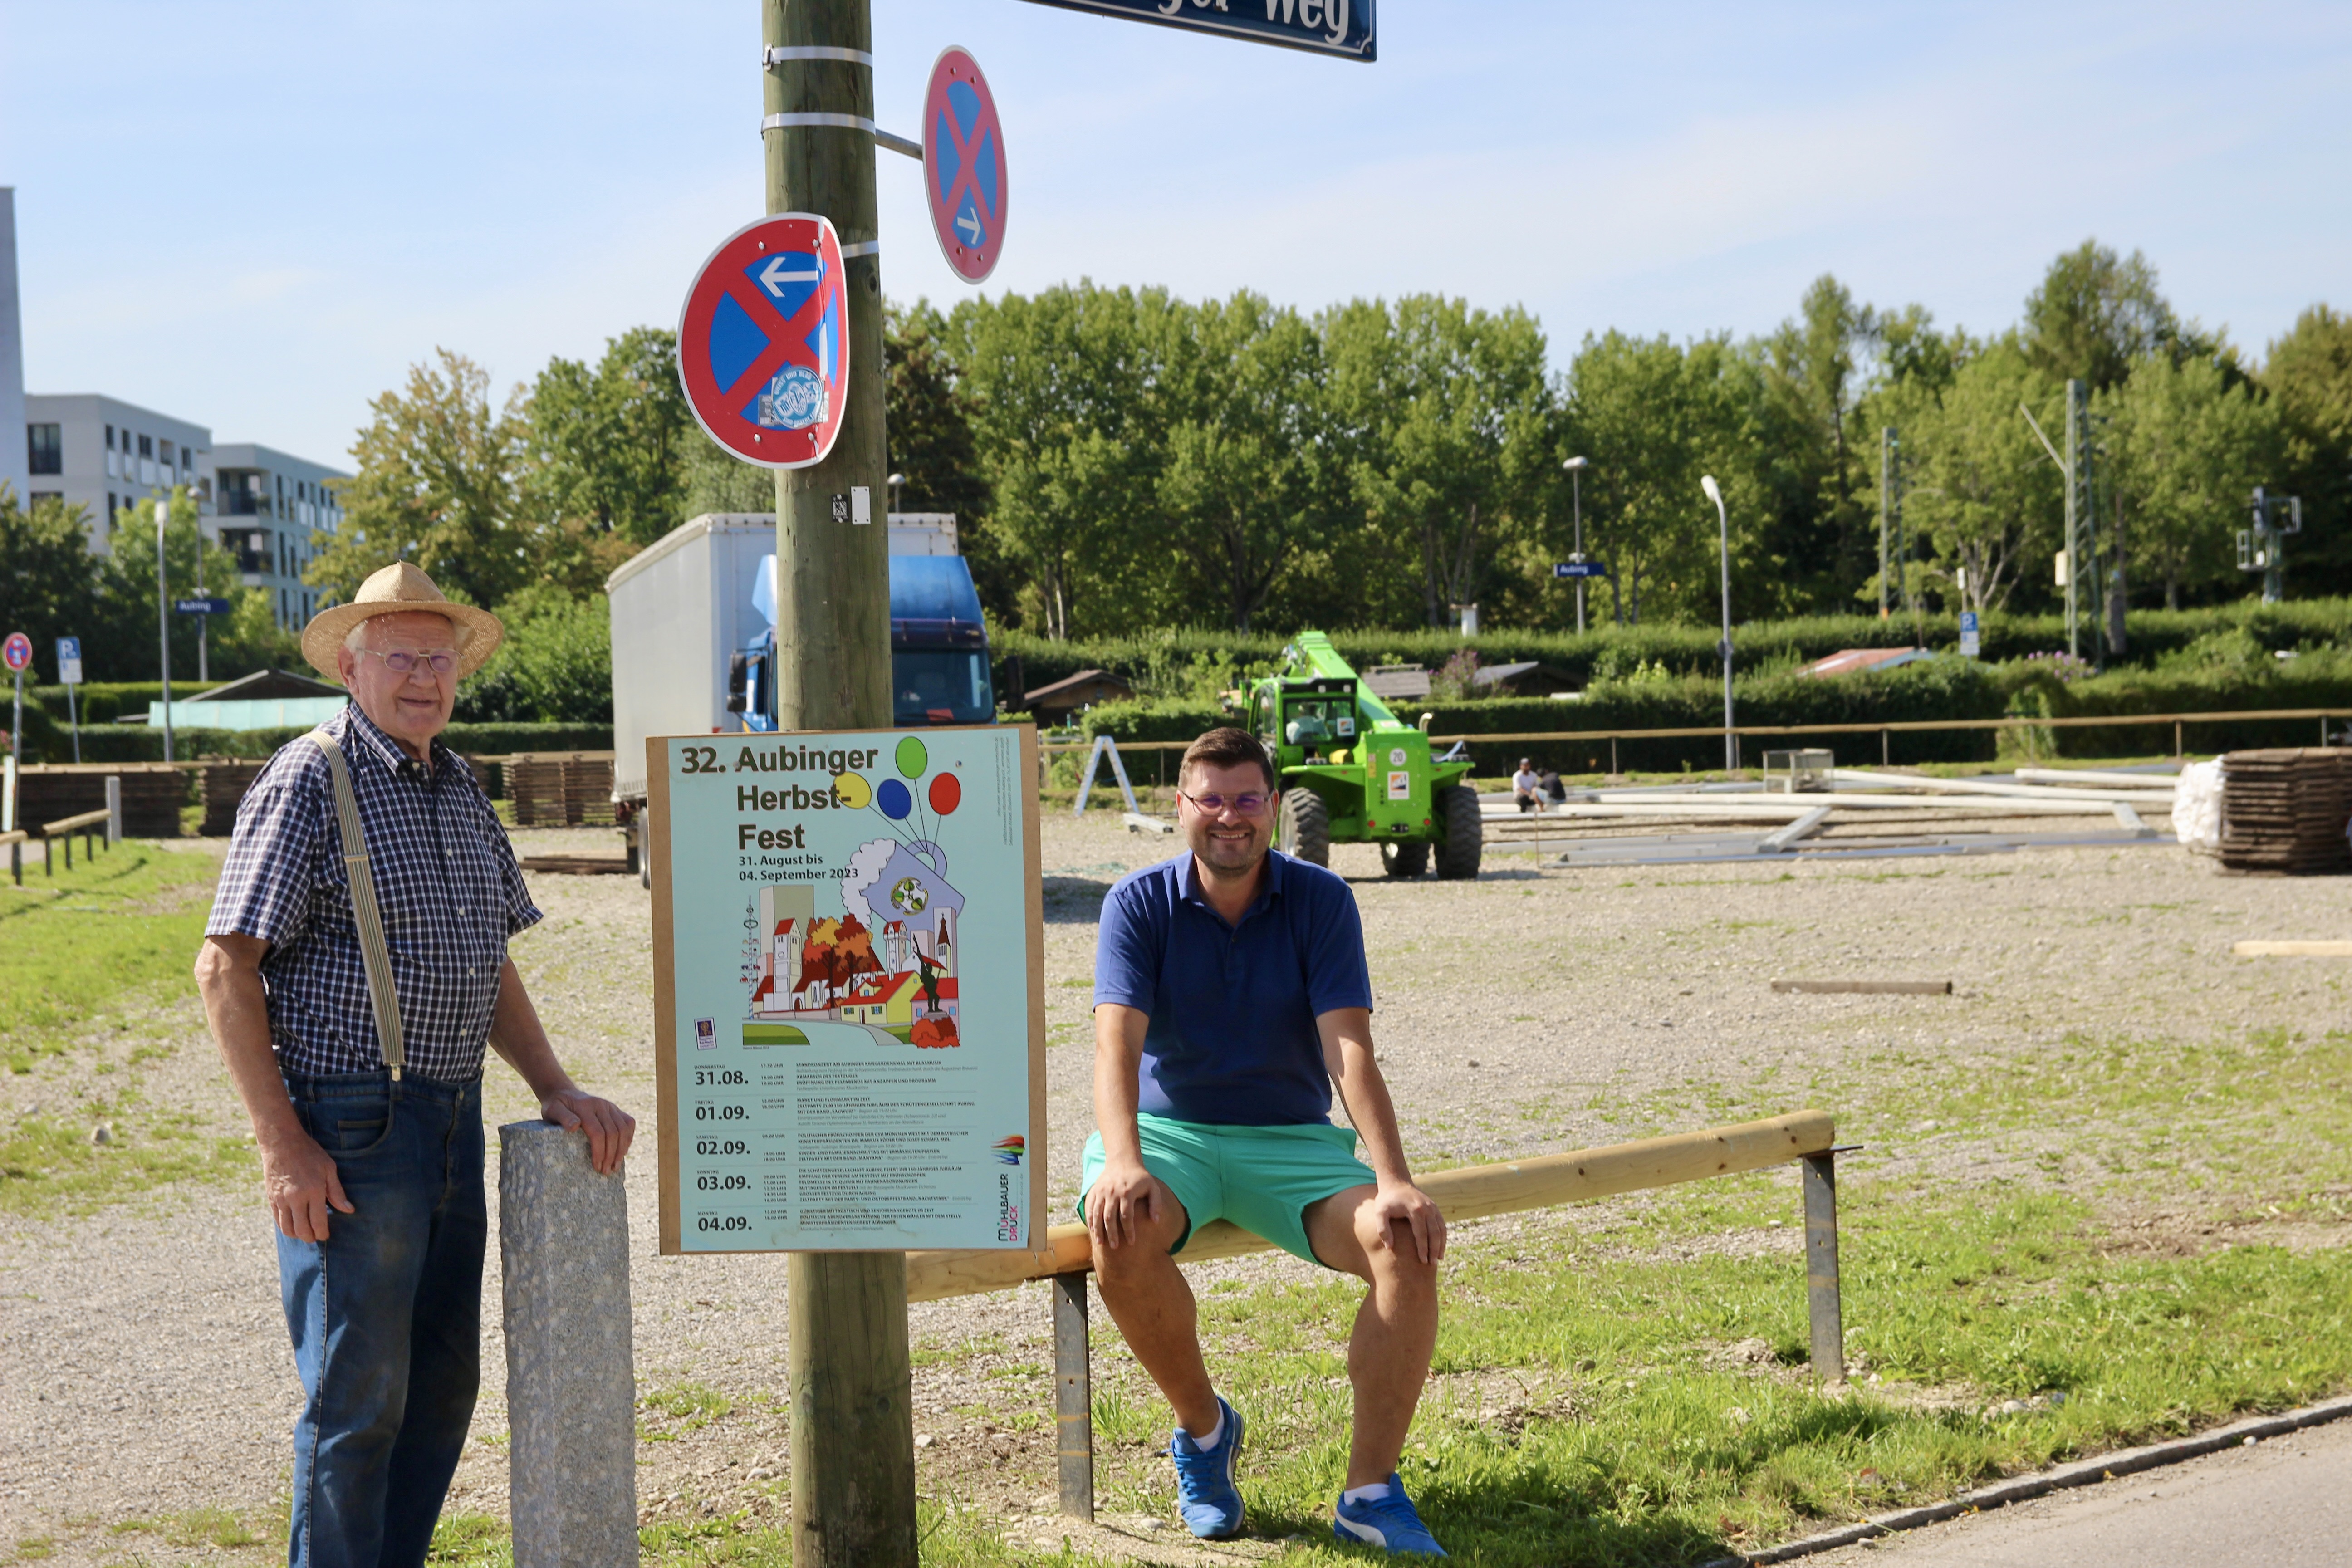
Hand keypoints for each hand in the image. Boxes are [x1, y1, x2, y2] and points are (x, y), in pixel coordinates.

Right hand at [261, 1129, 352, 1243]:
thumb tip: (349, 1210)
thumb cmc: (309, 1153)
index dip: (322, 1233)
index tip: (326, 1235)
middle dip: (311, 1237)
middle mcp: (295, 1198)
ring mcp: (280, 1199)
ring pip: (287, 1228)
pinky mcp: (270, 1198)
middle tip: (316, 1236)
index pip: (318, 1222)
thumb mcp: (328, 1168)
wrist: (281, 1143)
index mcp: (313, 1190)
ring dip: (297, 1235)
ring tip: (305, 1233)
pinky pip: (277, 1220)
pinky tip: (293, 1225)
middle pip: (302, 1229)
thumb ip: (337, 1192)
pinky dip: (286, 1227)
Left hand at [542, 1089, 635, 1174]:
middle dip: (611, 1155)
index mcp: (586, 1106)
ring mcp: (610, 1106)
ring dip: (621, 1149)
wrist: (563, 1092)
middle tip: (606, 1171)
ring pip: (624, 1129)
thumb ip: (562, 1117)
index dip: (599, 1151)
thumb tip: (574, 1127)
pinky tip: (622, 1151)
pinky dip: (628, 1138)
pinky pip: (629, 1123)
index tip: (597, 1167)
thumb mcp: (552, 1110)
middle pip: (613, 1132)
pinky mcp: (615, 1109)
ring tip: (615, 1166)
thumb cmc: (556, 1106)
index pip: (598, 1132)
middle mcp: (601, 1105)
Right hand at [1085, 1156, 1162, 1252]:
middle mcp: (1113, 1192)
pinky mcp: (1095, 1190)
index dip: (1129, 1231)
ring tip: (1100, 1243)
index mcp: (1127, 1192)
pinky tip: (1092, 1230)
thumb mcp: (1153, 1187)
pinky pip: (1090, 1207)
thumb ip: (1156, 1204)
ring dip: (1098, 1229)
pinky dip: (1090, 1219)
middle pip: (1110, 1217)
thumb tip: (1156, 1221)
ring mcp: (1102, 1191)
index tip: (1132, 1242)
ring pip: (1097, 1213)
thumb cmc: (1140, 1177)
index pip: (1127, 1216)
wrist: (1123, 1161)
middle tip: (1115, 1247)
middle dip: (1112, 1234)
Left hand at [1368, 1179, 1446, 1265]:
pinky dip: (1442, 1237)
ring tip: (1438, 1259)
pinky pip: (1441, 1225)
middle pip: (1434, 1233)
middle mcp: (1427, 1208)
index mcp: (1415, 1209)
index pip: (1421, 1233)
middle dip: (1433, 1250)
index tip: (1422, 1261)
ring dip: (1441, 1245)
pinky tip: (1440, 1248)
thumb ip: (1383, 1229)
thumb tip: (1389, 1247)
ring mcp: (1433, 1207)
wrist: (1396, 1183)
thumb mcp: (1380, 1213)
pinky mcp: (1435, 1208)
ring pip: (1441, 1229)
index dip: (1423, 1248)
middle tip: (1431, 1265)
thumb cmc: (1386, 1200)